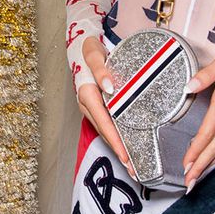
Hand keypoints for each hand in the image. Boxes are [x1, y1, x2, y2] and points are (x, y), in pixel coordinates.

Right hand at [75, 39, 134, 178]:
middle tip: (133, 168)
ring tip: (131, 164)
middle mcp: (86, 103)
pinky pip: (105, 124)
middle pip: (104, 132)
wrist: (81, 45)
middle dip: (118, 151)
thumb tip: (109, 87)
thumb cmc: (88, 49)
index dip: (115, 140)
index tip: (126, 155)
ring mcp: (90, 106)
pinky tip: (124, 146)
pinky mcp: (95, 106)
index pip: (103, 121)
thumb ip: (100, 69)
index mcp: (86, 93)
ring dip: (117, 148)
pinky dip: (115, 137)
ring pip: (104, 131)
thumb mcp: (93, 53)